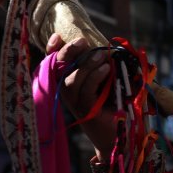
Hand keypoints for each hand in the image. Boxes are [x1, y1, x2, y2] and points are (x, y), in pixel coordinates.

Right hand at [47, 33, 115, 154]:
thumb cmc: (114, 105)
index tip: (57, 37)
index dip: (52, 50)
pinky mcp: (85, 111)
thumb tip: (106, 47)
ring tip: (102, 55)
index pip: (54, 64)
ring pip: (71, 80)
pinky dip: (94, 77)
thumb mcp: (107, 81)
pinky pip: (85, 91)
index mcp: (69, 83)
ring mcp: (74, 103)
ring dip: (86, 64)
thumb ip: (101, 66)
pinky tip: (105, 69)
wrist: (119, 135)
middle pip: (58, 69)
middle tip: (82, 41)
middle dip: (67, 52)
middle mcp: (66, 93)